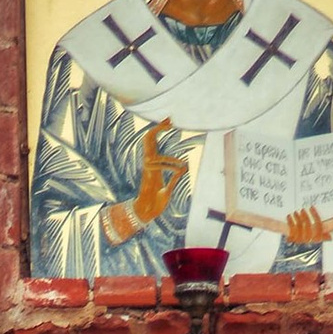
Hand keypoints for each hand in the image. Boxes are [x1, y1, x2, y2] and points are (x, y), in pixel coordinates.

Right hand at [106, 123, 190, 241]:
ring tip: (170, 125)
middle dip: (158, 126)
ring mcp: (148, 167)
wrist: (148, 214)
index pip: (154, 143)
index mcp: (154, 165)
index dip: (159, 131)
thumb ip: (176, 178)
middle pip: (148, 138)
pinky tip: (181, 168)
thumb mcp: (169, 188)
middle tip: (169, 119)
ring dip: (158, 131)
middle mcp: (149, 163)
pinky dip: (170, 163)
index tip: (169, 123)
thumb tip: (185, 168)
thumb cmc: (156, 203)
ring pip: (148, 142)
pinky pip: (159, 163)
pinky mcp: (149, 174)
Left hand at [283, 205, 329, 247]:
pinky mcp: (294, 238)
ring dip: (297, 218)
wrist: (301, 243)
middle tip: (302, 210)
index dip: (315, 215)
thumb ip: (328, 229)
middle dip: (305, 216)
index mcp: (318, 236)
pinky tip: (289, 216)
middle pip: (307, 226)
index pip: (318, 225)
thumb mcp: (322, 233)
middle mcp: (310, 238)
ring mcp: (301, 239)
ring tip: (296, 212)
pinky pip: (291, 229)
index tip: (311, 207)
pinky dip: (290, 222)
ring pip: (299, 227)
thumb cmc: (314, 236)